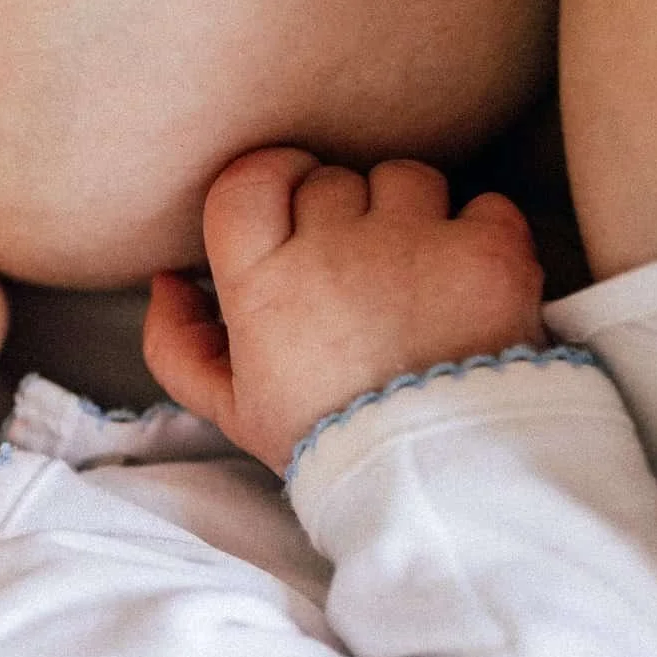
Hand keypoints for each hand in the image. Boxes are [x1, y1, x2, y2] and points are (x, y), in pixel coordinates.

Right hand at [143, 148, 547, 473]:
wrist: (438, 480)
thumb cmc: (333, 445)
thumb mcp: (235, 412)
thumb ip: (178, 346)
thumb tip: (169, 280)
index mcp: (263, 285)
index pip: (248, 180)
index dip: (271, 177)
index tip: (291, 199)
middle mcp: (332, 250)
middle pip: (331, 180)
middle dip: (346, 212)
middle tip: (362, 271)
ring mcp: (413, 244)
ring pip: (407, 180)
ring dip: (413, 213)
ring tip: (421, 274)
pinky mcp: (487, 252)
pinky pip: (486, 205)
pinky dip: (484, 232)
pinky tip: (473, 279)